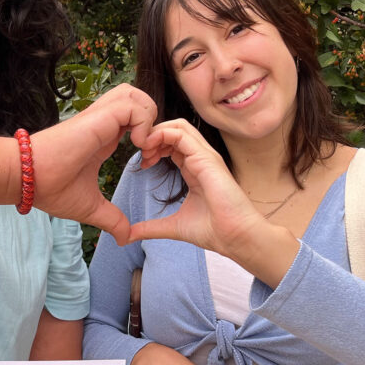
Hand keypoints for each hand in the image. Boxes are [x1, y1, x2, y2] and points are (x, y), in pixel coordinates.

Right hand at [32, 84, 156, 244]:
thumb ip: (112, 219)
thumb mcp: (90, 207)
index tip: (147, 163)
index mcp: (104, 137)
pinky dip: (142, 122)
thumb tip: (124, 239)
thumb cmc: (50, 189)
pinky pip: (132, 106)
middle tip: (150, 150)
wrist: (27, 180)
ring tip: (143, 146)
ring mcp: (100, 118)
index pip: (135, 120)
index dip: (150, 136)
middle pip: (137, 98)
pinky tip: (135, 146)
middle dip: (154, 120)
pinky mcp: (97, 118)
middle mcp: (103, 123)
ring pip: (136, 95)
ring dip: (148, 118)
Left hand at [133, 119, 262, 256]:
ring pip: (178, 126)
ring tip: (143, 149)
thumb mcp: (174, 226)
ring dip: (156, 132)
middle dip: (152, 135)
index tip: (142, 163)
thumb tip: (128, 236)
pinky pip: (182, 135)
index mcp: (194, 169)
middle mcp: (200, 159)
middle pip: (174, 129)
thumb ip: (151, 227)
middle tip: (140, 153)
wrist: (236, 238)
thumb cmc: (214, 231)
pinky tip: (149, 149)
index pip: (172, 144)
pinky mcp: (207, 159)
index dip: (154, 147)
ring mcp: (205, 156)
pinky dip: (162, 135)